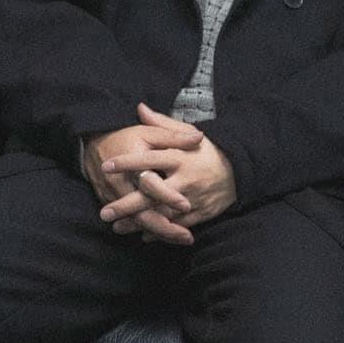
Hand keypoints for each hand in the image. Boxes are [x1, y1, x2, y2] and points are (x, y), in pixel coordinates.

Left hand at [98, 103, 236, 236]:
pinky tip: (142, 234)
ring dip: (138, 222)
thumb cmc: (206, 152)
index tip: (106, 166)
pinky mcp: (200, 213)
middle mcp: (186, 179)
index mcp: (180, 157)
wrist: (239, 172)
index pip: (150, 159)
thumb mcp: (187, 133)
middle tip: (104, 212)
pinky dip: (159, 231)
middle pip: (152, 194)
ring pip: (161, 214)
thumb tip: (139, 108)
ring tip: (116, 227)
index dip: (127, 162)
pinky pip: (177, 225)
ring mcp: (193, 198)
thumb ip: (162, 124)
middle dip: (127, 205)